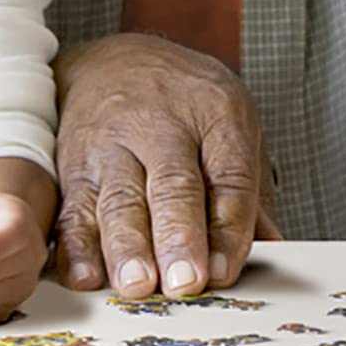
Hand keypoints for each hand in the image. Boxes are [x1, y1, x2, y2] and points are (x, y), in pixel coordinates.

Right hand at [52, 34, 279, 299]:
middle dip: (177, 236)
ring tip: (136, 284)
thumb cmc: (183, 104)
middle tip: (185, 281)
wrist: (109, 61)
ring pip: (119, 199)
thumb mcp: (230, 124)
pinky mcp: (73, 166)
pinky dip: (76, 247)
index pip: (229, 175)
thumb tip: (273, 250)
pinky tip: (86, 277)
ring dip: (127, 247)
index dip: (228, 227)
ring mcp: (112, 144)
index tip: (224, 271)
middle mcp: (162, 125)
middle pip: (173, 186)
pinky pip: (72, 209)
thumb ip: (249, 192)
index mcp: (216, 112)